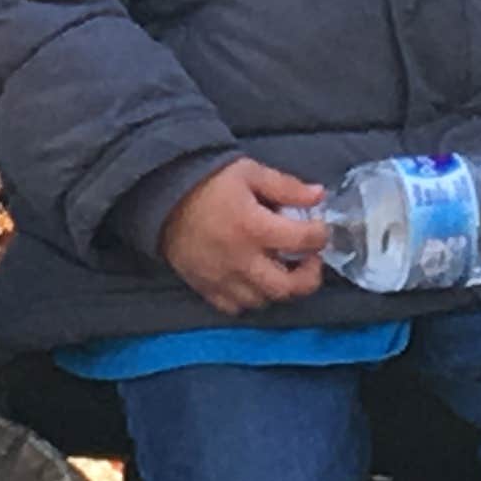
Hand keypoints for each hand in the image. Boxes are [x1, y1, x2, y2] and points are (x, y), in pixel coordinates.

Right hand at [161, 157, 329, 314]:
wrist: (160, 195)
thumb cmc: (208, 181)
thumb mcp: (249, 173)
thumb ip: (286, 187)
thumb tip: (318, 196)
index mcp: (254, 227)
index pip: (304, 241)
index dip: (320, 235)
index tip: (318, 229)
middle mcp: (241, 259)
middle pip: (287, 287)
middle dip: (309, 276)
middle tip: (307, 259)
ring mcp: (222, 278)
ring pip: (263, 301)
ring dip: (279, 287)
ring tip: (280, 268)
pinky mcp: (205, 287)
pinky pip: (235, 307)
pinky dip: (249, 298)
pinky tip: (253, 280)